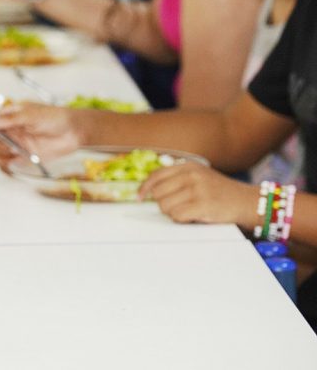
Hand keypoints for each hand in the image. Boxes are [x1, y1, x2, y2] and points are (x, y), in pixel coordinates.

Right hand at [0, 103, 83, 173]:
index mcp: (6, 116)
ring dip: (2, 155)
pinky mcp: (21, 157)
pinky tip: (15, 164)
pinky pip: (6, 164)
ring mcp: (13, 144)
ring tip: (17, 152)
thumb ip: (11, 119)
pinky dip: (6, 167)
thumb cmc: (54, 118)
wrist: (73, 132)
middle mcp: (7, 130)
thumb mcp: (32, 115)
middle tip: (8, 145)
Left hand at [140, 163, 257, 225]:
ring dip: (173, 213)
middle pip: (157, 193)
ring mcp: (197, 190)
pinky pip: (177, 216)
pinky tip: (193, 217)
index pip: (156, 175)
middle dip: (163, 203)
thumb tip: (149, 190)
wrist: (248, 202)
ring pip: (165, 206)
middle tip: (178, 206)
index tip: (139, 197)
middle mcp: (191, 175)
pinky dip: (181, 220)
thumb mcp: (199, 176)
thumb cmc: (220, 192)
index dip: (144, 188)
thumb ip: (177, 178)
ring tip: (188, 211)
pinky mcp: (202, 205)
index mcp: (188, 166)